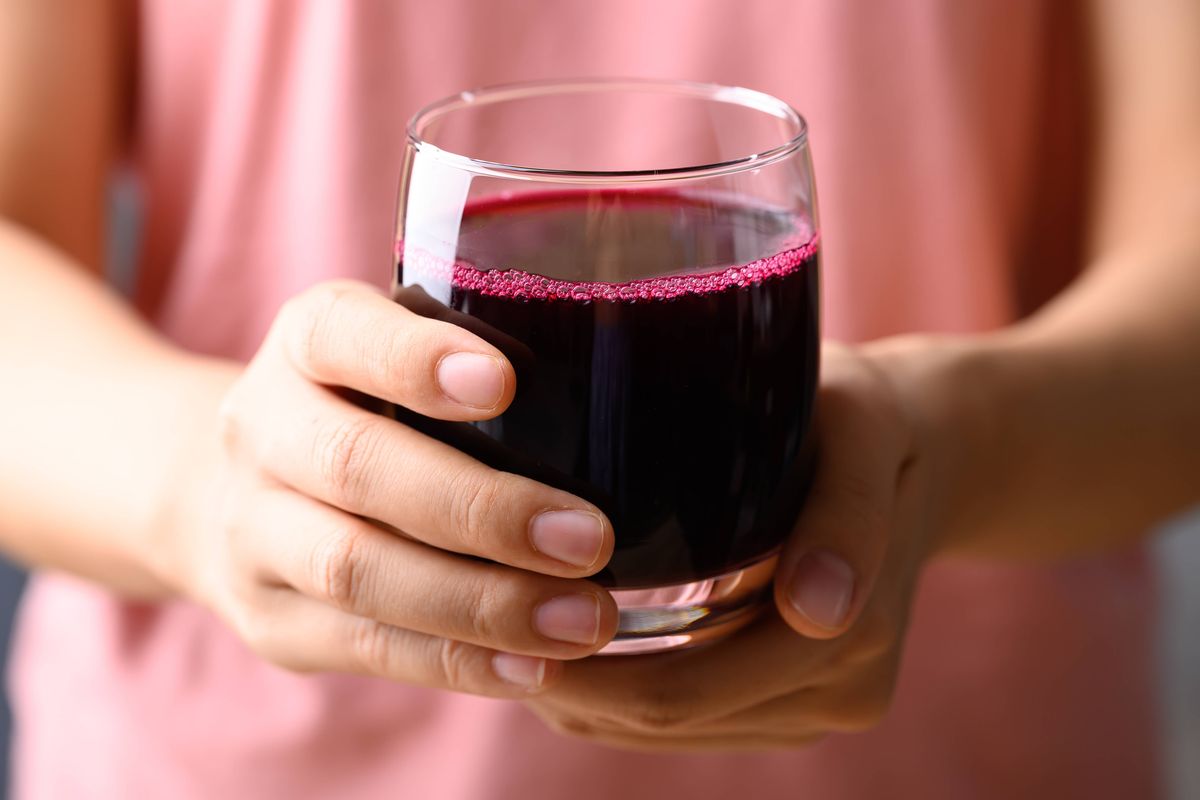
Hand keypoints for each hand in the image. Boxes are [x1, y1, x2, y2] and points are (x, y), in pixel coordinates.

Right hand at [162, 281, 619, 697]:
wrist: (226, 491)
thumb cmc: (359, 407)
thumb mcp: (387, 351)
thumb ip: (469, 357)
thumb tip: (626, 388)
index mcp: (304, 343)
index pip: (342, 334)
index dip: (415, 360)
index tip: (504, 381)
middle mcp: (262, 429)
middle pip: (355, 467)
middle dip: (480, 508)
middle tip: (588, 538)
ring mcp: (252, 531)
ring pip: (356, 570)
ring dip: (480, 602)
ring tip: (582, 619)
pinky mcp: (271, 619)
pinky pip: (365, 645)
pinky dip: (456, 661)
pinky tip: (533, 666)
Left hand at [525, 344, 944, 750]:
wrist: (928, 449)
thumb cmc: (872, 422)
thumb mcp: (863, 434)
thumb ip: (848, 515)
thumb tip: (817, 612)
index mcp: (851, 636)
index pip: (686, 692)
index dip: (586, 677)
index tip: (500, 623)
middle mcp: (840, 691)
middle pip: (667, 720)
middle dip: (569, 687)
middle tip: (479, 625)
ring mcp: (818, 703)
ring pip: (671, 731)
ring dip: (588, 696)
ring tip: (507, 630)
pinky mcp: (799, 699)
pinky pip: (694, 720)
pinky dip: (624, 695)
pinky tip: (569, 644)